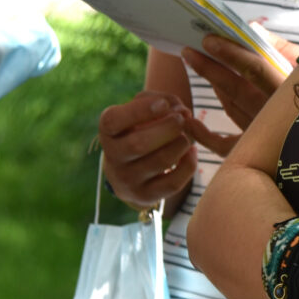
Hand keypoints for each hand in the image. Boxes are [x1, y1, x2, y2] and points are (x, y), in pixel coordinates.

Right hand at [98, 91, 196, 207]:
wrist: (132, 172)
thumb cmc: (141, 131)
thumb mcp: (145, 111)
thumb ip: (162, 102)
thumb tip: (182, 111)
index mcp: (108, 132)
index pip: (113, 121)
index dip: (139, 110)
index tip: (163, 104)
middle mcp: (113, 157)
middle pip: (139, 144)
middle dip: (168, 128)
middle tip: (183, 118)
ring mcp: (127, 180)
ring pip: (161, 161)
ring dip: (181, 144)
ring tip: (187, 135)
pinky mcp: (145, 196)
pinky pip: (173, 182)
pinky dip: (188, 164)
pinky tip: (190, 152)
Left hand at [179, 28, 298, 137]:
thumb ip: (283, 47)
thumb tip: (254, 29)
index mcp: (293, 92)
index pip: (255, 69)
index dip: (230, 53)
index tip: (208, 40)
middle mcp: (277, 115)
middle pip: (235, 88)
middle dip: (209, 68)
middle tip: (189, 50)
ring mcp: (267, 136)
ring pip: (230, 107)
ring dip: (212, 86)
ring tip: (197, 64)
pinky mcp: (258, 154)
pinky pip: (225, 145)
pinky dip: (204, 135)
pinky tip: (190, 120)